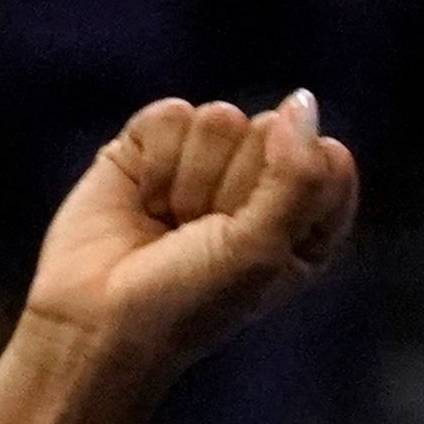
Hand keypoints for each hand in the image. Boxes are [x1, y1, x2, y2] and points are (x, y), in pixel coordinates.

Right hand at [20, 92, 357, 375]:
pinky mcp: (150, 145)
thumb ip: (299, 173)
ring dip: (190, 181)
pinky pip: (172, 115)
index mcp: (301, 220)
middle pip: (271, 131)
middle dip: (232, 188)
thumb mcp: (262, 251)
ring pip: (219, 118)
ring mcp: (202, 161)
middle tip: (200, 237)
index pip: (327, 158)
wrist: (95, 325)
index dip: (290, 193)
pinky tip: (142, 201)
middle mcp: (255, 185)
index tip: (255, 243)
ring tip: (168, 224)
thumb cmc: (186, 304)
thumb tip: (300, 99)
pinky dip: (154, 163)